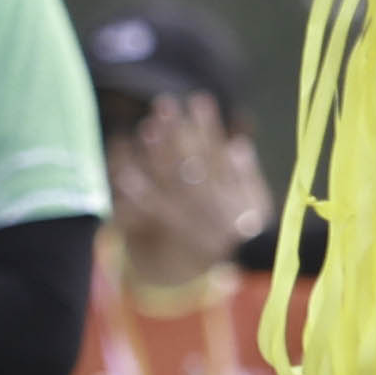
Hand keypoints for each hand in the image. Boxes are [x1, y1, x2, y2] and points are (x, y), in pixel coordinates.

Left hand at [109, 92, 266, 247]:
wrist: (204, 274)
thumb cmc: (233, 228)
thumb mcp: (252, 207)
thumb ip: (246, 175)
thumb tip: (238, 144)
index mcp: (239, 206)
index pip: (222, 159)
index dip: (210, 129)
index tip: (198, 100)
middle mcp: (214, 219)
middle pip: (194, 170)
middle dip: (179, 135)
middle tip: (164, 105)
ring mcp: (189, 230)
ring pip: (171, 188)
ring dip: (158, 157)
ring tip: (147, 128)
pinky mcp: (165, 240)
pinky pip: (148, 214)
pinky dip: (136, 192)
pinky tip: (123, 170)